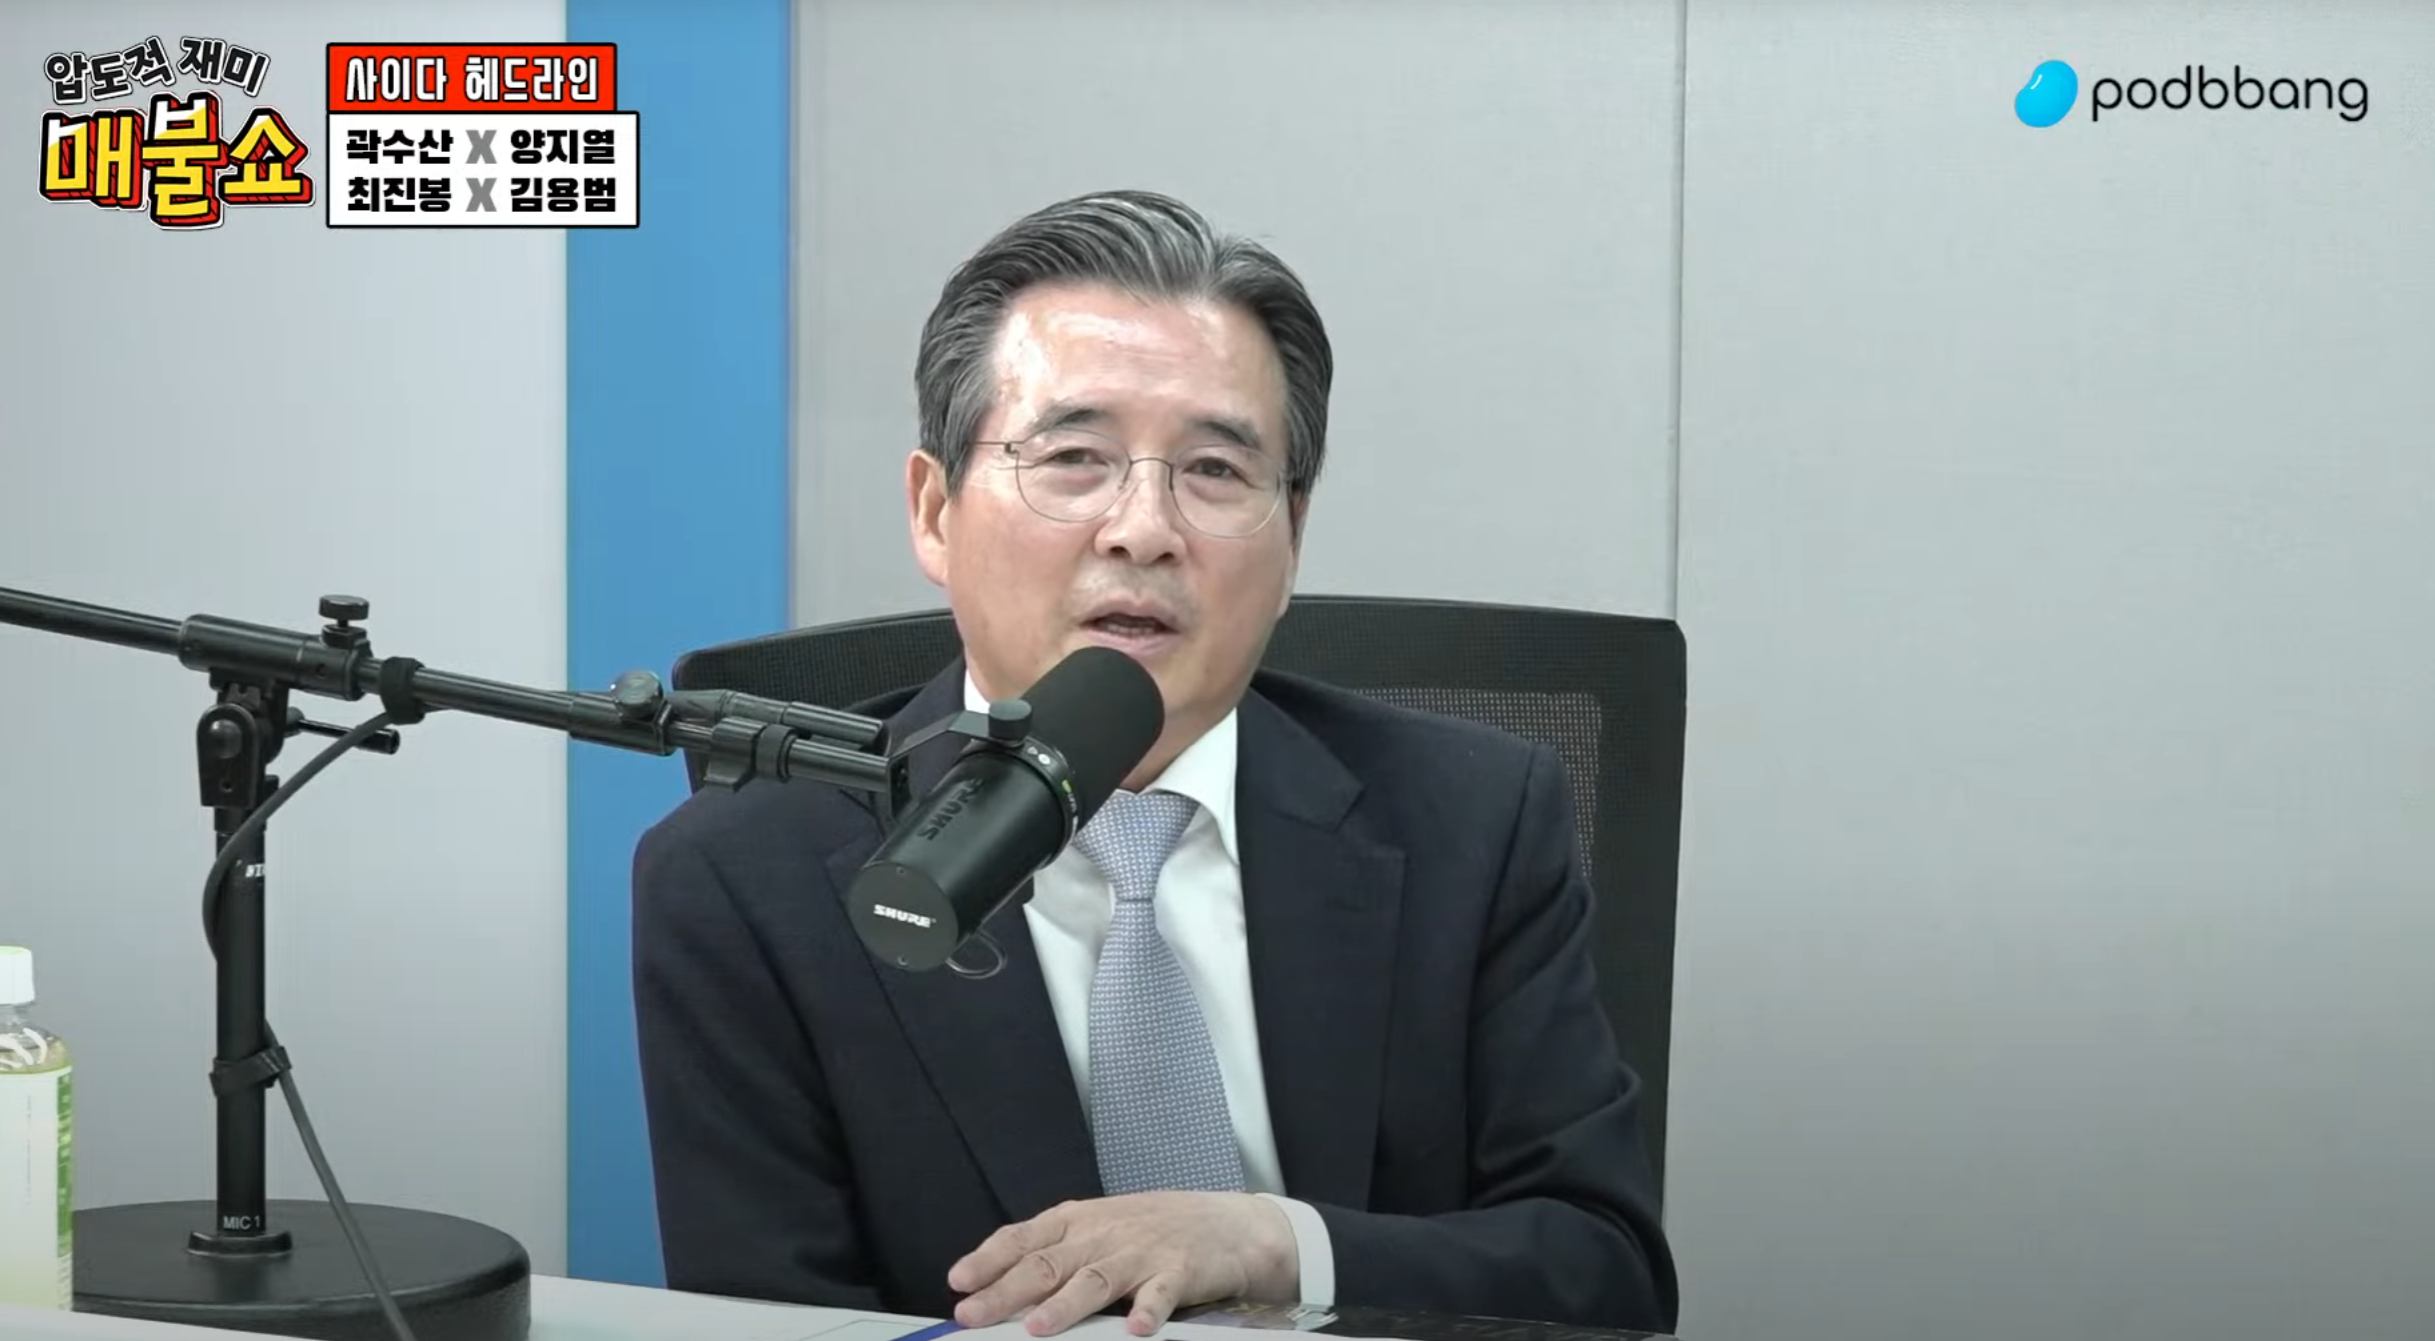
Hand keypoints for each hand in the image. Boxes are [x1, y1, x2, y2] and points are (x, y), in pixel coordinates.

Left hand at [947, 1192, 1298, 1335]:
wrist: (1228, 1224)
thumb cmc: (1155, 1229)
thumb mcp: (1100, 1230)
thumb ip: (1056, 1255)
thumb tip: (999, 1286)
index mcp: (1079, 1221)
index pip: (1024, 1238)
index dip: (988, 1259)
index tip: (958, 1281)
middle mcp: (1104, 1234)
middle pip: (1048, 1263)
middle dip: (1006, 1291)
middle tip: (973, 1314)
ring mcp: (1141, 1252)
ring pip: (1095, 1279)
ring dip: (1065, 1304)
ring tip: (1037, 1326)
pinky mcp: (1179, 1272)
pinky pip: (1160, 1293)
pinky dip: (1147, 1310)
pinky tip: (1135, 1329)